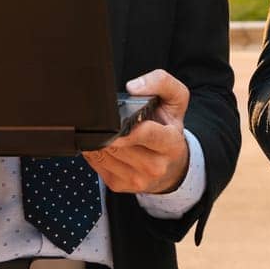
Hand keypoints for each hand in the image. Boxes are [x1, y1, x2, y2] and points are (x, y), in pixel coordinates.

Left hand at [84, 69, 190, 194]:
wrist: (172, 165)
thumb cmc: (170, 128)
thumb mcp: (176, 99)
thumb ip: (161, 82)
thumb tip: (133, 87)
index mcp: (171, 144)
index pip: (147, 134)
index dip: (128, 127)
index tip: (117, 118)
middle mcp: (155, 166)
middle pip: (119, 144)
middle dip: (110, 129)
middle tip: (108, 118)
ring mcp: (137, 179)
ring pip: (105, 153)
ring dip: (99, 138)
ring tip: (107, 128)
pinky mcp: (119, 185)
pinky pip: (95, 163)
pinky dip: (93, 149)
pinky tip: (103, 141)